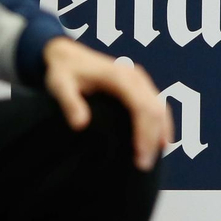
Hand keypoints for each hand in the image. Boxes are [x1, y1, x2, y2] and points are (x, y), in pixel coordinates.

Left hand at [42, 36, 172, 170]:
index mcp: (120, 77)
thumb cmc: (64, 72)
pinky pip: (157, 104)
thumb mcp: (59, 86)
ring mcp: (140, 80)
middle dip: (153, 138)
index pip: (141, 107)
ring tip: (152, 158)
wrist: (66, 55)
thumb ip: (70, 103)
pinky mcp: (139, 85)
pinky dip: (161, 123)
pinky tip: (159, 140)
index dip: (144, 133)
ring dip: (160, 132)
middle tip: (144, 165)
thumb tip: (81, 125)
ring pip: (160, 107)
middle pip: (155, 109)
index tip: (139, 156)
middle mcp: (135, 77)